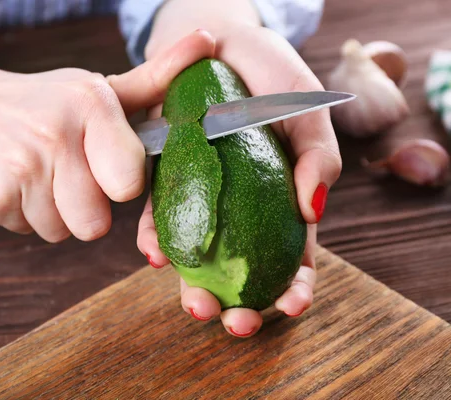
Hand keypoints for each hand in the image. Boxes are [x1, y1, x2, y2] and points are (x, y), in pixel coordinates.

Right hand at [0, 30, 214, 241]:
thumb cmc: (41, 103)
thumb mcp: (97, 89)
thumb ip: (157, 77)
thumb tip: (209, 40)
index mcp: (92, 105)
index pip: (130, 184)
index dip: (118, 184)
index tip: (102, 167)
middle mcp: (57, 132)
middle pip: (95, 224)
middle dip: (83, 208)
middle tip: (63, 173)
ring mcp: (21, 165)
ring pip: (60, 231)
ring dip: (50, 211)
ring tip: (34, 173)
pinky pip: (26, 230)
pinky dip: (20, 214)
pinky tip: (11, 181)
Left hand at [138, 22, 341, 335]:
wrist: (211, 42)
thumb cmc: (268, 74)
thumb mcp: (305, 109)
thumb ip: (317, 157)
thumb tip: (314, 211)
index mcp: (284, 198)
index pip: (296, 254)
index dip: (297, 286)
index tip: (292, 305)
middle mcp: (243, 207)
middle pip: (245, 269)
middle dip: (243, 304)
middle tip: (235, 322)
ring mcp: (205, 199)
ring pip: (201, 256)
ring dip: (196, 286)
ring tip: (195, 304)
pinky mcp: (168, 182)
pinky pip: (161, 218)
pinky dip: (158, 238)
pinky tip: (155, 253)